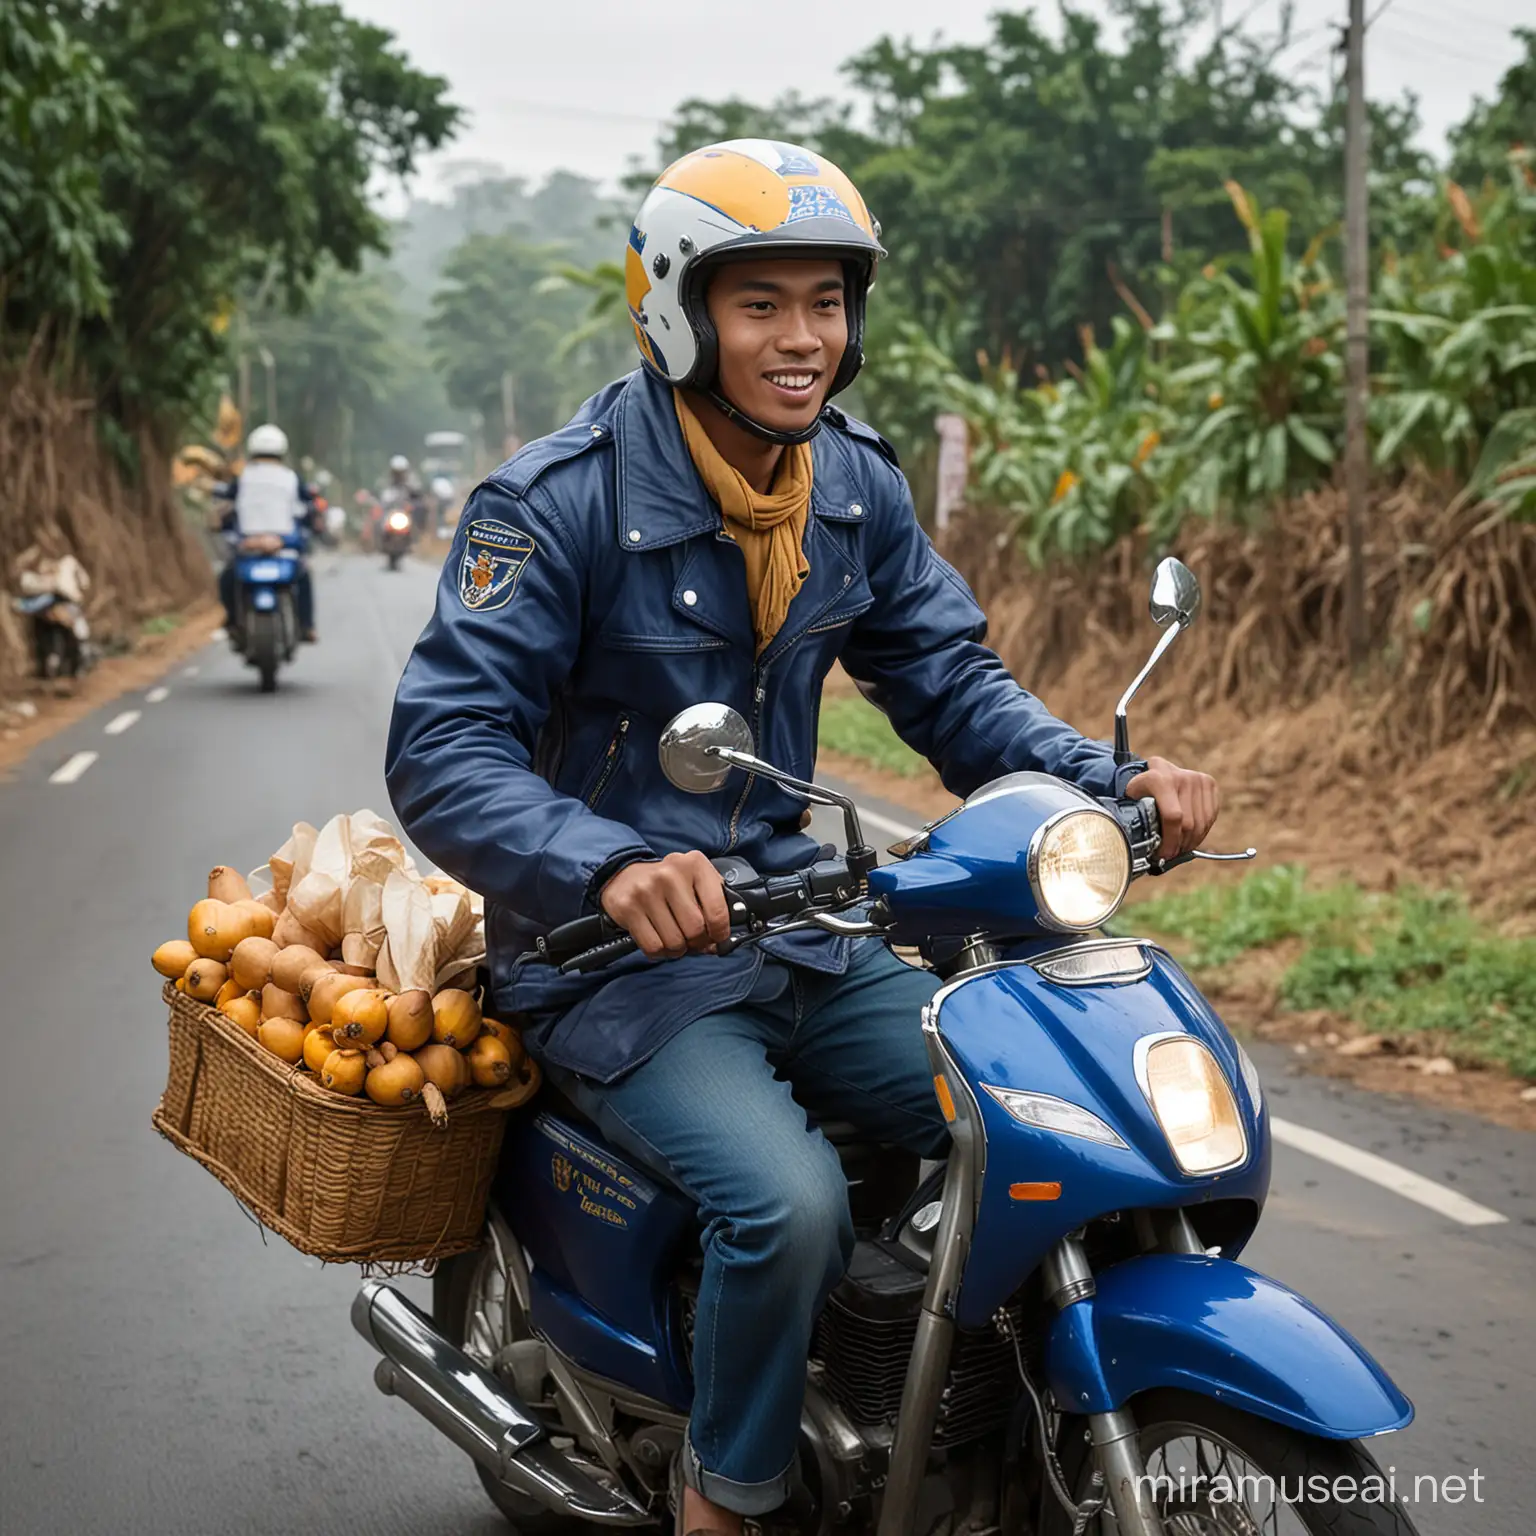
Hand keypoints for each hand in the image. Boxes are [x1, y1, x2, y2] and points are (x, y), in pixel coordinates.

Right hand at [600, 851, 730, 959]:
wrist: (625, 875)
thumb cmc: (669, 883)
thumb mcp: (696, 879)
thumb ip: (715, 901)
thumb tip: (720, 940)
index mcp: (695, 864)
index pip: (718, 910)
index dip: (721, 931)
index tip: (718, 936)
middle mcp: (670, 874)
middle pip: (695, 929)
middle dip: (697, 942)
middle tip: (693, 939)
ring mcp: (647, 890)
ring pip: (674, 942)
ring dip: (677, 949)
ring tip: (674, 938)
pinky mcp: (628, 908)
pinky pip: (653, 947)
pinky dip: (659, 951)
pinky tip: (658, 939)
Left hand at [1124, 755, 1219, 860]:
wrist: (1157, 769)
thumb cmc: (1141, 790)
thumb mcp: (1131, 800)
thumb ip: (1133, 816)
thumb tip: (1139, 846)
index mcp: (1159, 780)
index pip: (1173, 817)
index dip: (1170, 841)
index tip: (1163, 854)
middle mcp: (1182, 777)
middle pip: (1189, 824)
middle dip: (1180, 845)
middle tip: (1171, 855)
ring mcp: (1198, 779)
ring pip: (1202, 823)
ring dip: (1192, 842)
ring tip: (1180, 849)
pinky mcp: (1209, 784)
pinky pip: (1210, 817)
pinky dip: (1202, 832)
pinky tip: (1191, 838)